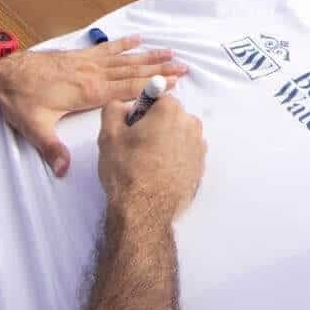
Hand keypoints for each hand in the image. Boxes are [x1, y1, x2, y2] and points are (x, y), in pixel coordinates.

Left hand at [0, 38, 187, 176]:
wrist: (3, 73)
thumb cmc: (20, 101)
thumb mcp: (34, 127)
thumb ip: (51, 148)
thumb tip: (63, 170)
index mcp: (87, 92)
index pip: (126, 89)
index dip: (151, 86)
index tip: (174, 83)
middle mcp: (92, 73)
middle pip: (132, 71)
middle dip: (158, 69)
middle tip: (184, 66)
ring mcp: (86, 62)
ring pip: (123, 58)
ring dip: (148, 55)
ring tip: (170, 52)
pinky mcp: (78, 56)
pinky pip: (106, 48)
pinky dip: (123, 43)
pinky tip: (137, 38)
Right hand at [96, 93, 205, 223]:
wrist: (144, 210)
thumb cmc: (127, 170)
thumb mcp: (108, 134)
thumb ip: (114, 108)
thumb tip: (122, 105)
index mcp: (171, 111)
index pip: (157, 99)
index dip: (142, 112)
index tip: (132, 128)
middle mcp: (191, 125)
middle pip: (171, 116)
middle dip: (156, 126)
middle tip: (137, 146)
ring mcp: (199, 148)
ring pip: (179, 135)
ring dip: (166, 142)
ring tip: (147, 162)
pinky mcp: (201, 168)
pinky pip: (186, 154)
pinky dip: (175, 158)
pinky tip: (159, 173)